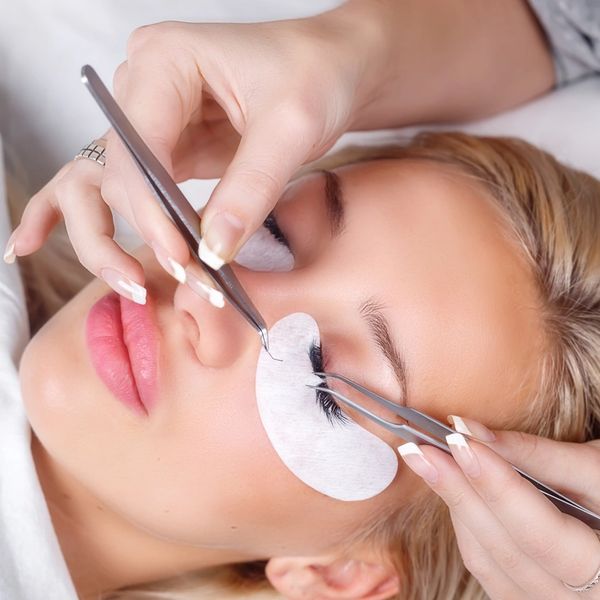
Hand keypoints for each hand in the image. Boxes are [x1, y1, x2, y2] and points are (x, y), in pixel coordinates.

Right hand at [7, 7, 382, 300]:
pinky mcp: (164, 146)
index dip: (150, 212)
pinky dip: (75, 214)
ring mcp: (148, 118)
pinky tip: (30, 242)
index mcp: (164, 61)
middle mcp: (141, 86)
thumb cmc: (316, 77)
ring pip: (100, 184)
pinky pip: (117, 185)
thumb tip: (212, 250)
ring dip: (102, 238)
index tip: (182, 257)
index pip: (135, 151)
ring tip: (125, 282)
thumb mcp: (292, 127)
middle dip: (133, 234)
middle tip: (162, 280)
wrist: (332, 68)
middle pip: (108, 172)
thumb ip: (249, 188)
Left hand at [398, 417, 599, 598]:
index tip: (458, 440)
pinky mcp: (527, 596)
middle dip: (458, 492)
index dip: (496, 486)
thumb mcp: (596, 470)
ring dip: (454, 506)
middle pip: (504, 552)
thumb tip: (470, 431)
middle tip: (420, 448)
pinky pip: (485, 567)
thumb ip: (537, 455)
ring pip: (486, 562)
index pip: (541, 535)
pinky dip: (465, 525)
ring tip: (425, 461)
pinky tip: (453, 488)